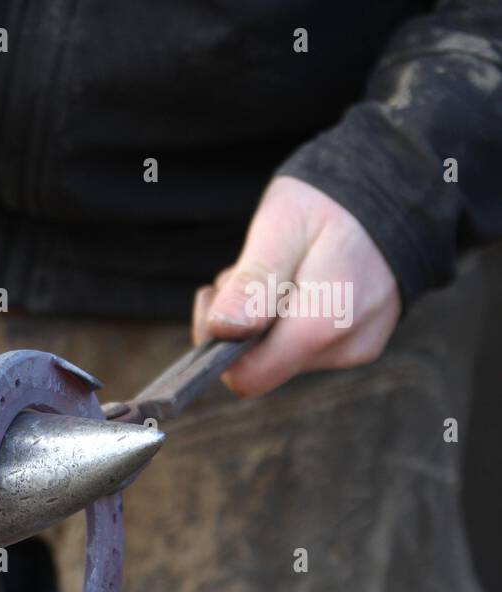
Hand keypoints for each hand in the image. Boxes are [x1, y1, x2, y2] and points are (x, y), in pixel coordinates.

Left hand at [192, 176, 400, 397]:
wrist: (397, 195)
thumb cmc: (332, 204)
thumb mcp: (282, 227)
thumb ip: (255, 282)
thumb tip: (224, 329)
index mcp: (326, 321)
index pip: (247, 376)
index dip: (218, 346)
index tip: (216, 297)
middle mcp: (344, 347)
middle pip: (260, 365)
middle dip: (239, 324)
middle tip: (246, 271)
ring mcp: (355, 349)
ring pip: (278, 354)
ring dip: (261, 318)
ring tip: (278, 270)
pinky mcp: (358, 344)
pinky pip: (301, 345)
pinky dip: (286, 318)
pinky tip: (299, 281)